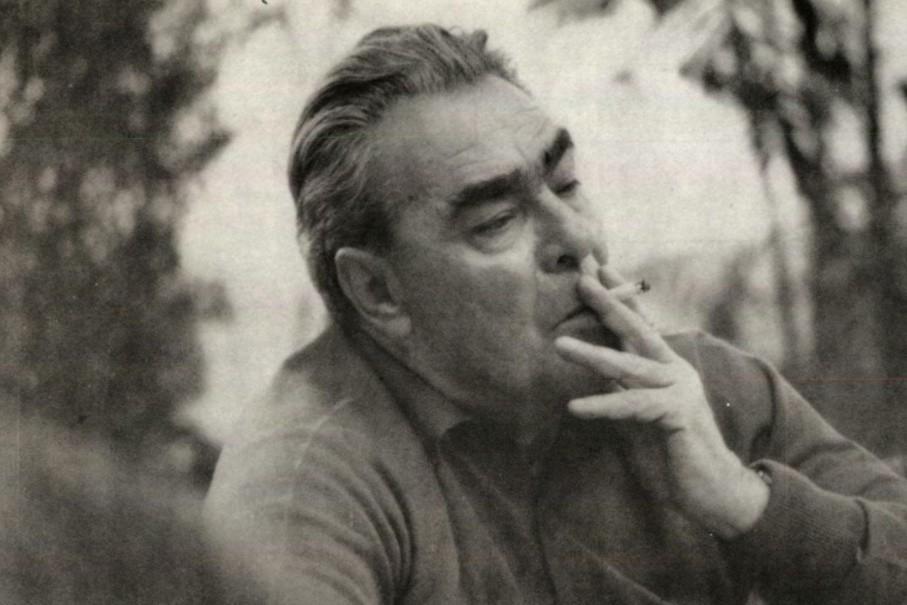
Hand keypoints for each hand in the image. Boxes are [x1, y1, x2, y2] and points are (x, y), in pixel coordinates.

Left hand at [555, 266, 768, 538]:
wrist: (711, 490)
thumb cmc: (672, 454)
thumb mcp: (638, 415)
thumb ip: (622, 388)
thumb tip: (598, 368)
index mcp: (665, 367)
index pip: (639, 324)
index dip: (619, 296)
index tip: (597, 269)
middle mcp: (675, 370)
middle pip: (636, 329)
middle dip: (608, 303)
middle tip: (582, 280)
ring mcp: (679, 388)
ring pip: (628, 366)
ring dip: (592, 355)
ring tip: (559, 345)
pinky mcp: (679, 412)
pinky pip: (632, 405)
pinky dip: (603, 405)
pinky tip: (575, 406)